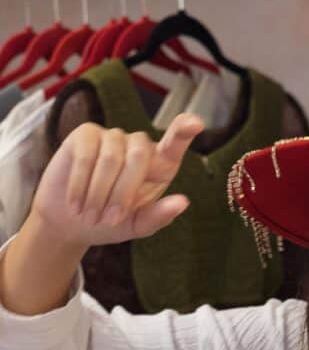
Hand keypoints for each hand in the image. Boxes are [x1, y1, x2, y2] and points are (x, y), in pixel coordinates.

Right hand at [28, 113, 205, 251]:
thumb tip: (183, 202)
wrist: (71, 222)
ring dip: (99, 194)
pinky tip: (75, 203)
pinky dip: (80, 184)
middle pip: (139, 157)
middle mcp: (139, 146)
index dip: (184, 131)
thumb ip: (159, 215)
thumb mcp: (137, 226)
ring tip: (90, 216)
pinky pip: (86, 156)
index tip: (195, 123)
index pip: (175, 144)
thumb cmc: (110, 222)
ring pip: (111, 159)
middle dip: (122, 193)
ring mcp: (113, 137)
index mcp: (160, 166)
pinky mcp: (86, 134)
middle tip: (109, 220)